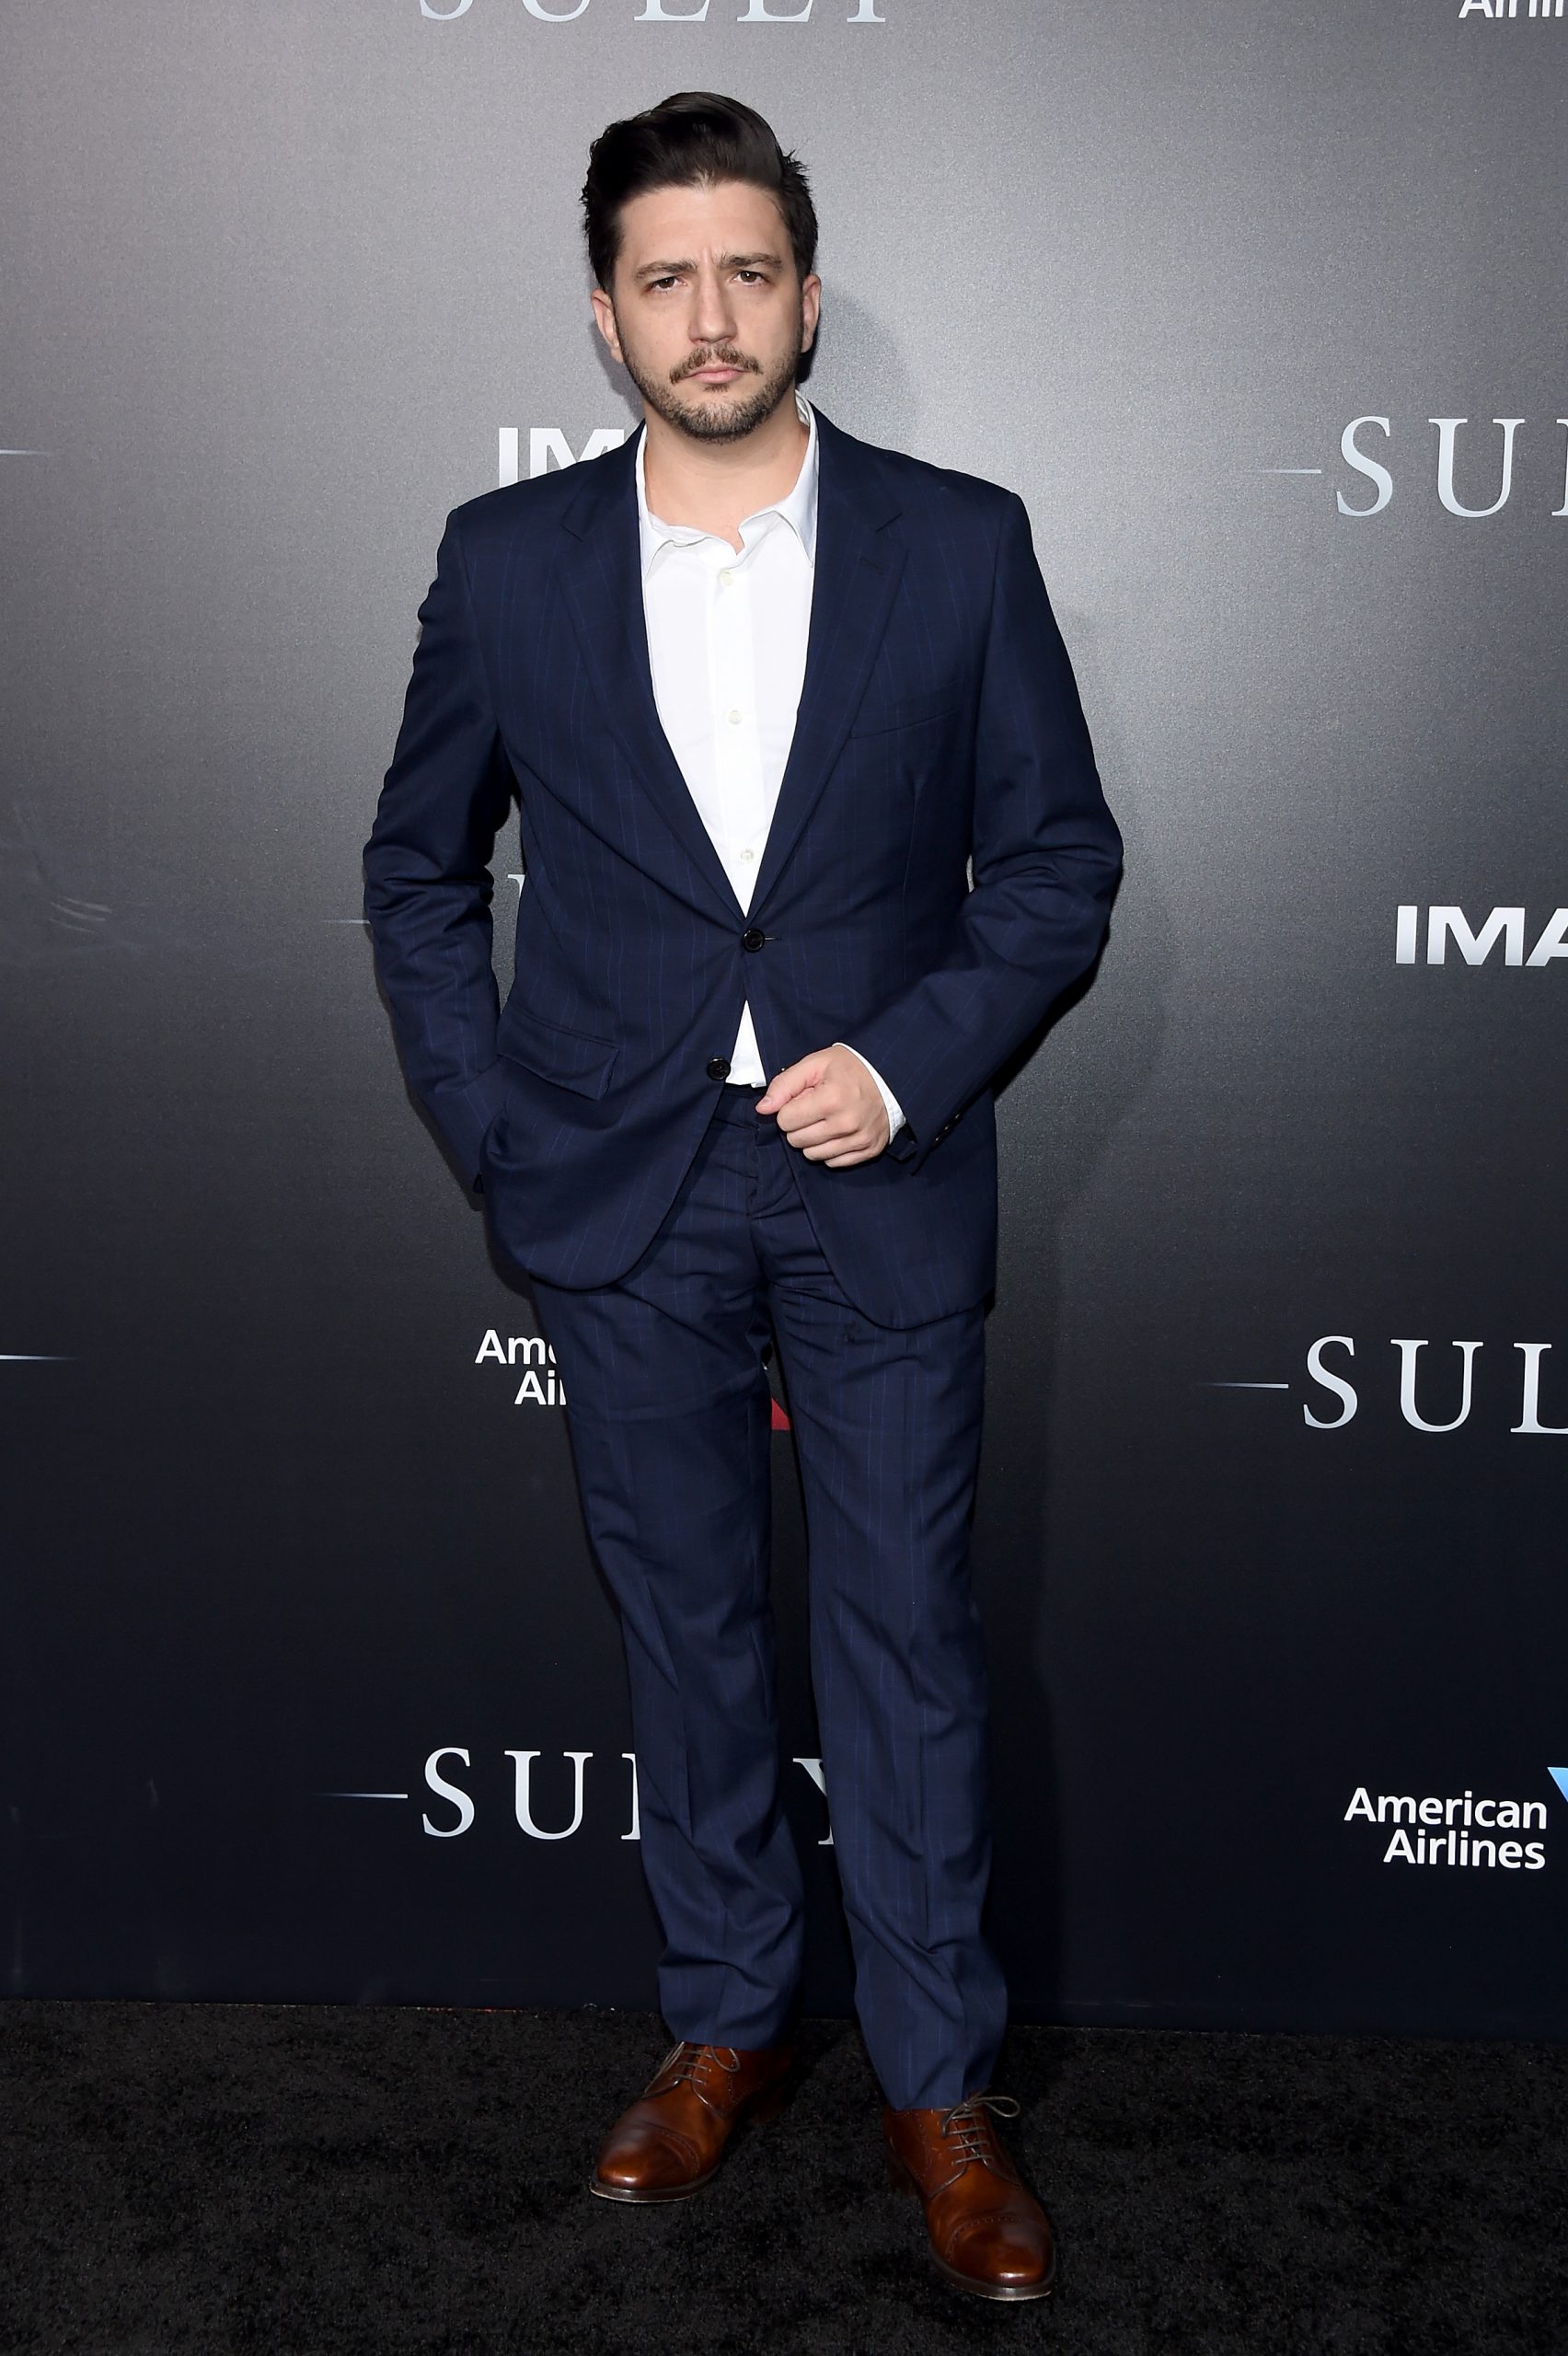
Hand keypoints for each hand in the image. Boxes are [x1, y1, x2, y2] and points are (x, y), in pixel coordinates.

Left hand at [755, 1044, 890, 1165]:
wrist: (891, 1077)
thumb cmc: (850, 1069)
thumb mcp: (816, 1064)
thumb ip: (785, 1084)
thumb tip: (763, 1109)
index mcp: (831, 1098)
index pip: (785, 1120)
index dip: (788, 1108)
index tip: (802, 1099)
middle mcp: (846, 1123)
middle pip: (796, 1140)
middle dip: (798, 1125)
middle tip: (813, 1109)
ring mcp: (859, 1139)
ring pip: (812, 1155)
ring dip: (812, 1140)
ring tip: (826, 1120)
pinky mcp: (869, 1150)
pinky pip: (833, 1162)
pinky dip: (830, 1149)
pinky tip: (838, 1132)